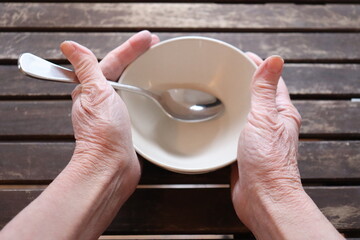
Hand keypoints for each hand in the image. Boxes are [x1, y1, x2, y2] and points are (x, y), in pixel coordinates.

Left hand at [0, 31, 159, 239]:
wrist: (112, 166)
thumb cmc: (103, 134)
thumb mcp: (95, 93)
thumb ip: (86, 68)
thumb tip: (69, 47)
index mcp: (93, 90)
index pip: (114, 61)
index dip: (131, 48)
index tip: (147, 38)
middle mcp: (102, 100)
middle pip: (122, 71)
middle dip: (138, 57)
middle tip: (155, 46)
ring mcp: (115, 113)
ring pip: (129, 86)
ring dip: (141, 73)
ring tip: (156, 63)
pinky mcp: (126, 125)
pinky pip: (135, 103)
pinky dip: (144, 94)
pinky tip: (154, 93)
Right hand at [231, 53, 343, 239]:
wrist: (261, 196)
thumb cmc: (268, 161)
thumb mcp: (265, 118)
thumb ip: (265, 90)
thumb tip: (274, 60)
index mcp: (281, 113)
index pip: (271, 83)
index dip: (259, 67)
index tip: (244, 56)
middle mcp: (271, 125)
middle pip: (257, 98)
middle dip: (244, 84)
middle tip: (226, 72)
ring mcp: (257, 138)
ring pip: (244, 115)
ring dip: (233, 104)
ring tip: (217, 92)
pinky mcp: (243, 151)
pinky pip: (234, 131)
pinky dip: (226, 123)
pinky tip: (214, 121)